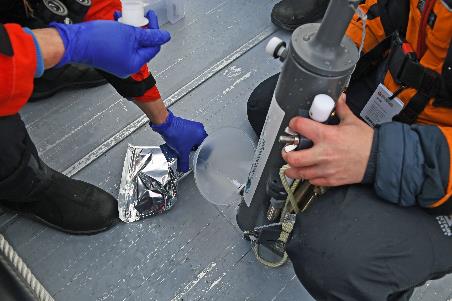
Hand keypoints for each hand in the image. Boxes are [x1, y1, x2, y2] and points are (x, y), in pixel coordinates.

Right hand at [49, 19, 169, 77]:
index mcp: (134, 64)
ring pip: (131, 44)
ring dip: (130, 29)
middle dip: (141, 29)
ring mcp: (117, 63)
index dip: (154, 31)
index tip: (152, 18)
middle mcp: (127, 67)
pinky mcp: (109, 57)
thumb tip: (164, 36)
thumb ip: (150, 35)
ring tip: (125, 18)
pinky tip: (117, 23)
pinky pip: (121, 45)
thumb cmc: (98, 40)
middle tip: (139, 17)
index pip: (153, 48)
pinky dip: (121, 34)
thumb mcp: (130, 33)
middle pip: (142, 46)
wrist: (75, 42)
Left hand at [151, 111, 207, 171]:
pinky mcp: (186, 124)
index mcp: (202, 134)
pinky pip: (188, 134)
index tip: (196, 158)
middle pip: (198, 143)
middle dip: (193, 150)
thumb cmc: (176, 134)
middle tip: (189, 155)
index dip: (199, 154)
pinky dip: (185, 140)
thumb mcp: (181, 152)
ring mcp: (192, 125)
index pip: (204, 147)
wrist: (165, 124)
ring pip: (193, 139)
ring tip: (184, 150)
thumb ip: (184, 162)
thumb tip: (184, 169)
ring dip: (188, 145)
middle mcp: (199, 128)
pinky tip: (180, 144)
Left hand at [282, 94, 373, 185]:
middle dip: (286, 153)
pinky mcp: (330, 180)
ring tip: (291, 165)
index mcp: (327, 136)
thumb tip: (338, 98)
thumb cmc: (367, 142)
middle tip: (287, 150)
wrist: (380, 159)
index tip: (293, 125)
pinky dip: (307, 177)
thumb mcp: (352, 121)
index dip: (293, 124)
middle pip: (293, 158)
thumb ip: (341, 109)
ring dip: (292, 169)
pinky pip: (312, 181)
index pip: (301, 127)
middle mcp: (323, 153)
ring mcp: (326, 169)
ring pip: (299, 173)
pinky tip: (307, 172)